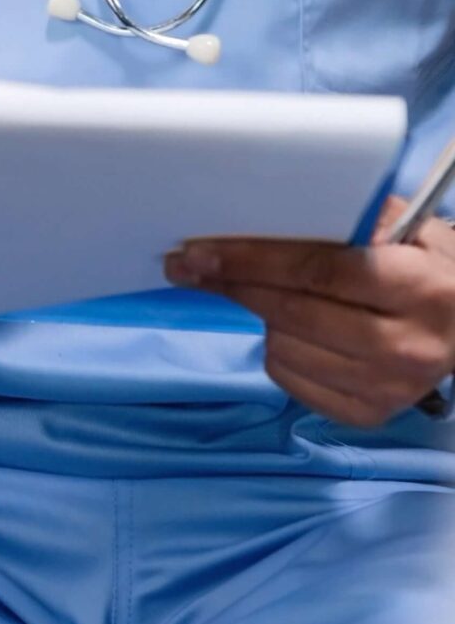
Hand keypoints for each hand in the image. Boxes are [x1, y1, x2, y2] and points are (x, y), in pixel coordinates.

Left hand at [166, 198, 454, 425]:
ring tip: (274, 299)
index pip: (317, 272)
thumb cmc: (431, 271)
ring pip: (284, 348)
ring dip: (263, 319)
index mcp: (420, 288)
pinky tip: (295, 334)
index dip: (251, 261)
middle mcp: (408, 345)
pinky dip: (278, 352)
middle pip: (293, 313)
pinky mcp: (370, 414)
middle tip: (192, 267)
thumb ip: (352, 220)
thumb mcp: (411, 232)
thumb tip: (265, 210)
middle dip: (235, 286)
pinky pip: (291, 380)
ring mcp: (389, 387)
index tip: (199, 252)